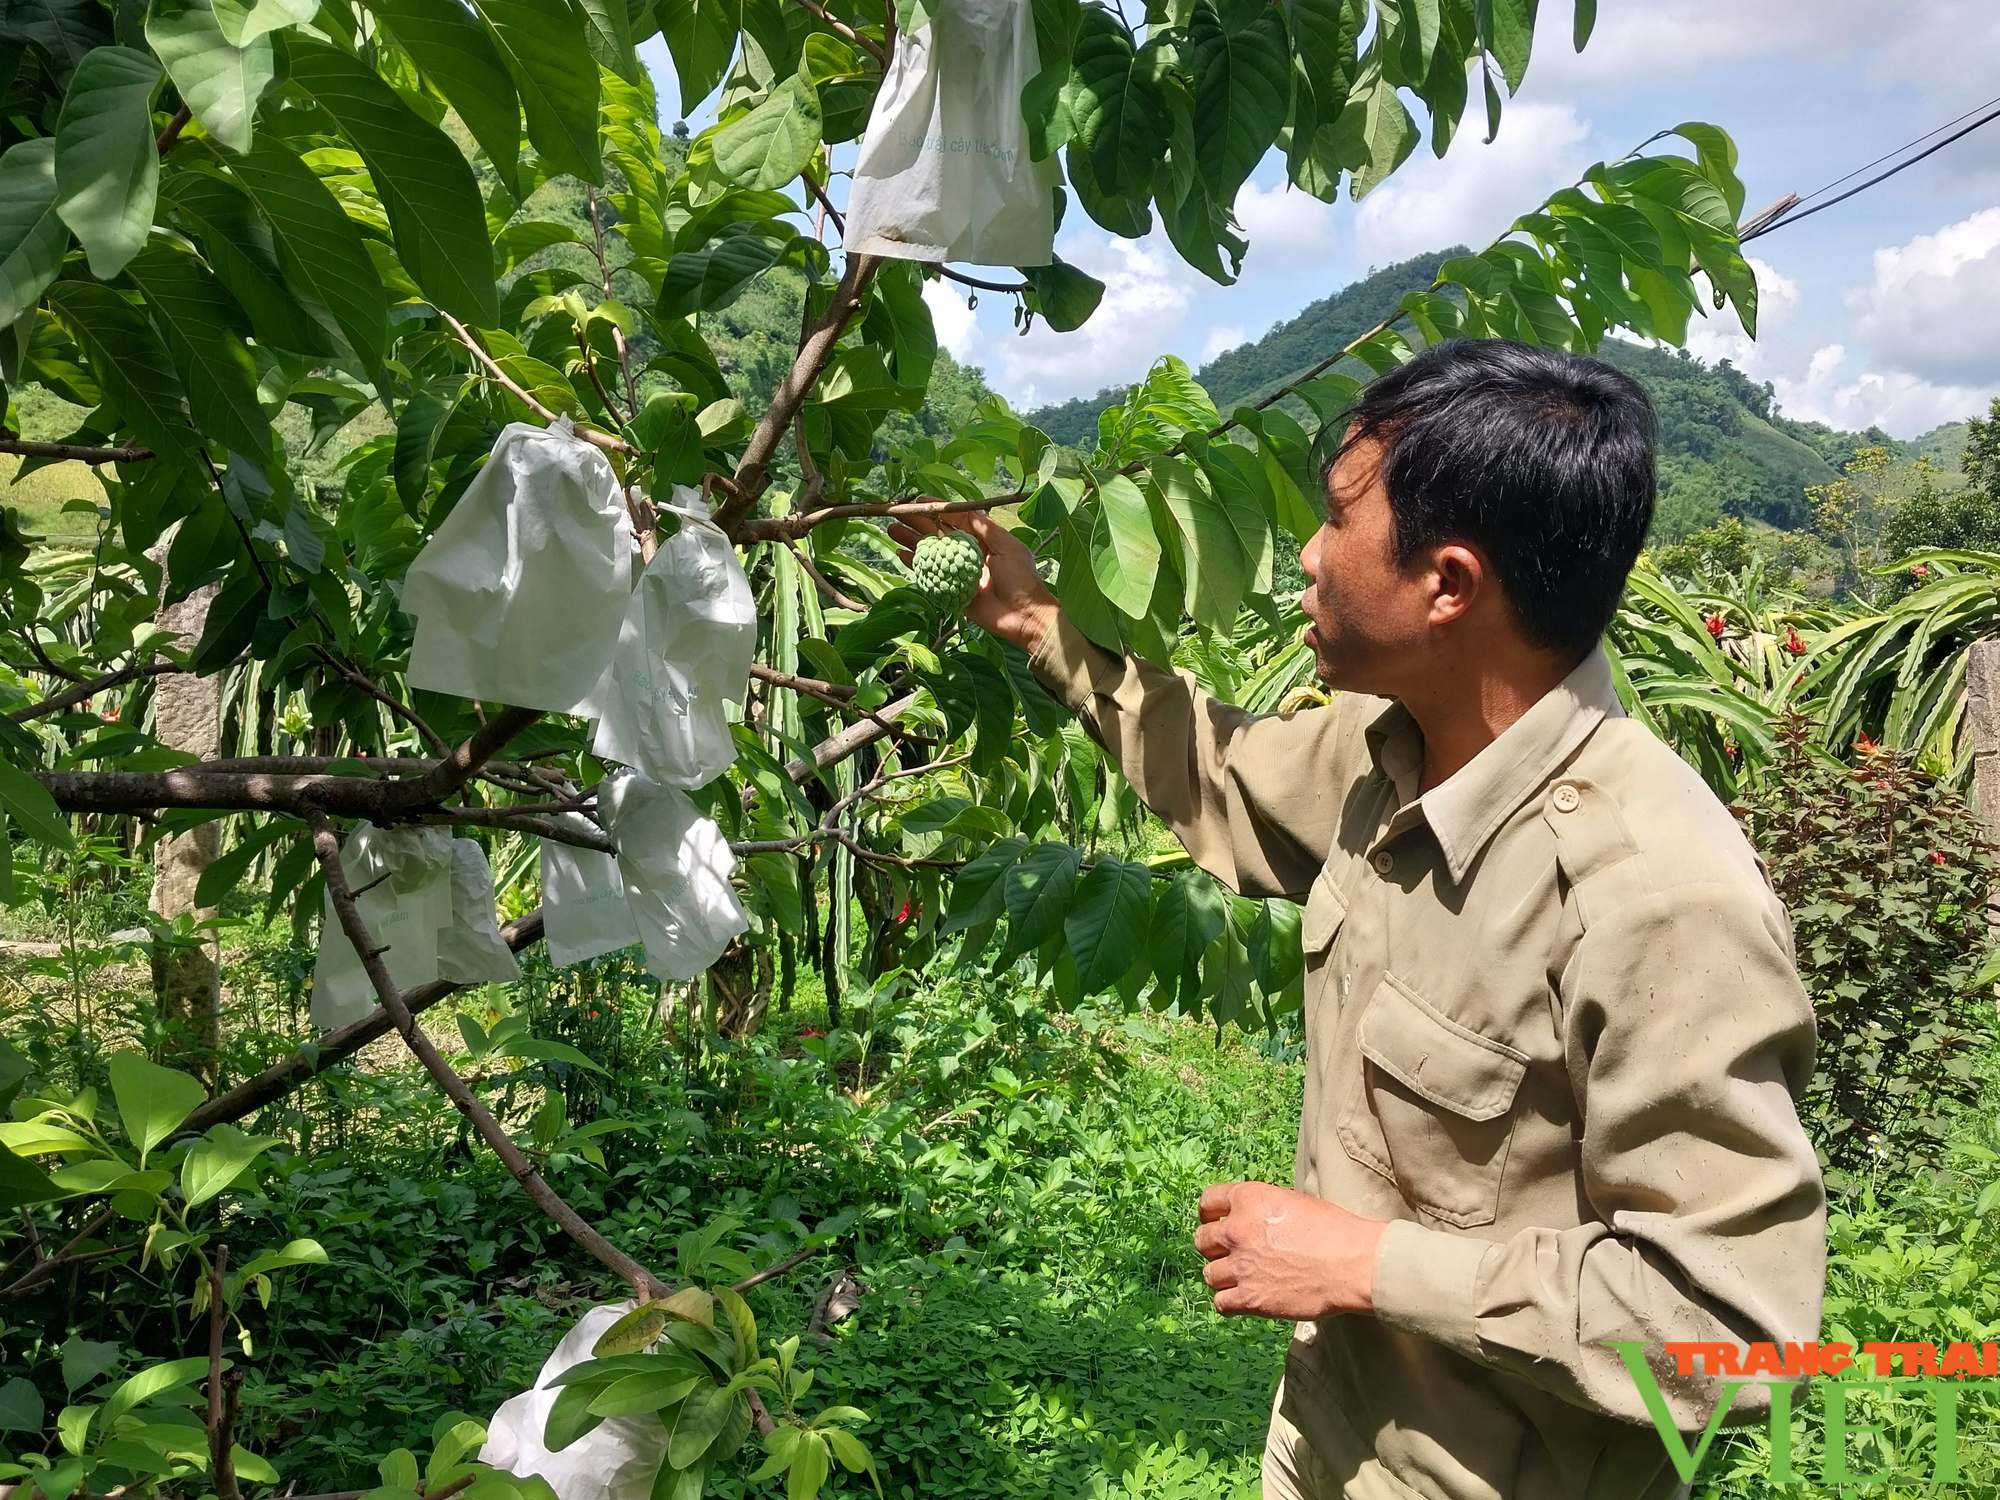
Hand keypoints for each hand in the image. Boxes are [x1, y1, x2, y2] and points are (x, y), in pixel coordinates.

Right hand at [888, 509, 1059, 653]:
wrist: (1024, 617)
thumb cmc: (1021, 579)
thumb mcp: (1009, 547)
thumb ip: (986, 529)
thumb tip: (967, 508)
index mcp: (982, 540)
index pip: (955, 519)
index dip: (937, 509)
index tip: (918, 500)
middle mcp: (967, 553)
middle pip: (937, 534)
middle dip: (916, 523)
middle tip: (894, 513)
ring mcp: (957, 572)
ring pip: (930, 553)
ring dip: (911, 541)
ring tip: (891, 530)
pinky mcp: (950, 591)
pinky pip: (929, 576)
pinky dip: (914, 566)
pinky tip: (900, 555)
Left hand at [1193, 1181, 1387, 1319]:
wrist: (1354, 1264)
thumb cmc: (1334, 1231)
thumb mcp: (1293, 1201)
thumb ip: (1262, 1208)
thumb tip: (1251, 1218)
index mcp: (1249, 1199)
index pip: (1208, 1201)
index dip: (1210, 1213)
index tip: (1214, 1221)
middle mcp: (1238, 1230)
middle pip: (1202, 1239)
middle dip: (1214, 1246)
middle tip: (1229, 1253)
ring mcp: (1242, 1266)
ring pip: (1209, 1273)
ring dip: (1222, 1275)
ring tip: (1240, 1277)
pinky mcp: (1250, 1298)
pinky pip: (1221, 1303)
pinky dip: (1229, 1302)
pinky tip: (1243, 1298)